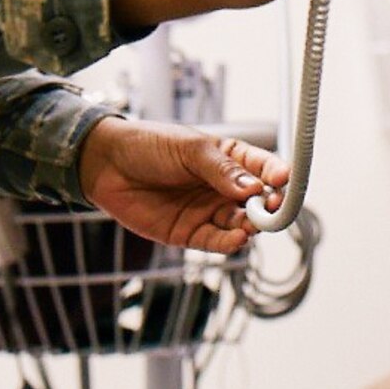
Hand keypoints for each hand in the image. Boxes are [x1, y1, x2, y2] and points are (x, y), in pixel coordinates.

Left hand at [78, 118, 289, 254]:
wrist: (106, 166)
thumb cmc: (148, 146)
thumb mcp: (188, 150)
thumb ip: (222, 170)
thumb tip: (255, 188)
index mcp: (229, 159)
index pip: (262, 167)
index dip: (276, 174)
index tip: (283, 179)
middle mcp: (223, 188)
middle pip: (258, 201)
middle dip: (269, 206)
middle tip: (272, 207)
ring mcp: (208, 211)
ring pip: (241, 223)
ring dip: (251, 225)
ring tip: (252, 224)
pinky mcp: (190, 233)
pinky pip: (216, 241)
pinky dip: (230, 242)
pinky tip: (237, 238)